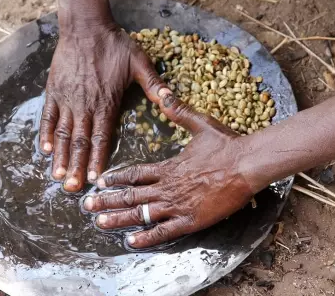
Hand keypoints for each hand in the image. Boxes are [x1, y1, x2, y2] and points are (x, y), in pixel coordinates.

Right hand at [39, 24, 167, 191]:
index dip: (98, 160)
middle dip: (77, 167)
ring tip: (57, 177)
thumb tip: (170, 99)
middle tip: (72, 189)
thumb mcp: (139, 62)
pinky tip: (45, 150)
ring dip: (61, 156)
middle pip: (81, 142)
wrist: (86, 27)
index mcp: (107, 103)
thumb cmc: (114, 45)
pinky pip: (49, 116)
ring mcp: (68, 100)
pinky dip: (46, 134)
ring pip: (64, 133)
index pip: (102, 138)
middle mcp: (85, 106)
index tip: (94, 179)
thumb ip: (153, 83)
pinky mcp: (54, 91)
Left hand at [83, 95, 262, 247]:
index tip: (100, 182)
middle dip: (107, 201)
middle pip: (131, 195)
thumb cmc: (225, 144)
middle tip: (87, 206)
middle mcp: (167, 186)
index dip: (115, 179)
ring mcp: (177, 205)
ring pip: (141, 213)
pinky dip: (146, 237)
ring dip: (119, 218)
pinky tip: (131, 241)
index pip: (134, 174)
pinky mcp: (190, 220)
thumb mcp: (200, 124)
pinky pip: (164, 231)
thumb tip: (164, 93)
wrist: (246, 164)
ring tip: (100, 223)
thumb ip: (178, 112)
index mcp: (168, 166)